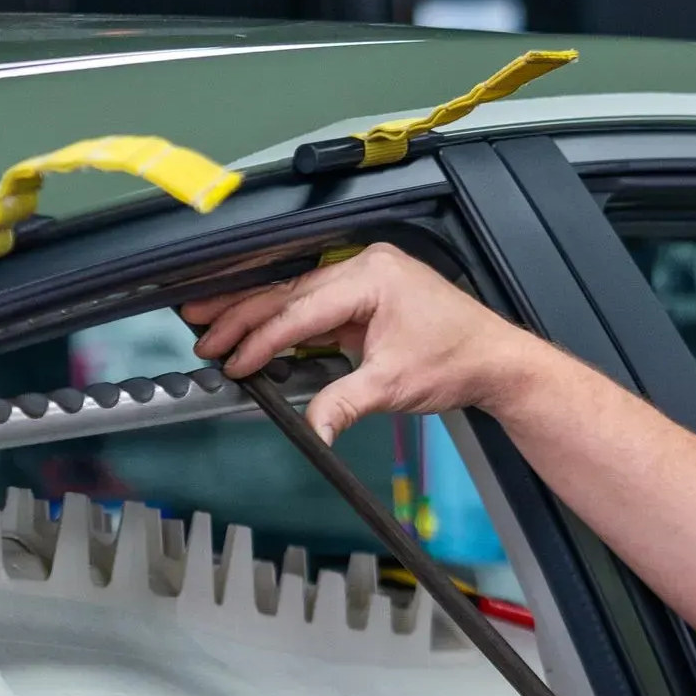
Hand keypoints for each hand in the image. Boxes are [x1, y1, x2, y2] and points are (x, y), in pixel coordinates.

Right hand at [184, 243, 538, 442]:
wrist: (494, 360)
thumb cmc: (457, 360)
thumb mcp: (393, 386)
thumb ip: (343, 404)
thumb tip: (312, 429)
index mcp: (371, 277)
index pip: (300, 308)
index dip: (261, 337)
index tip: (234, 360)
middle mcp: (364, 266)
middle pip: (289, 291)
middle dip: (241, 313)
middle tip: (201, 330)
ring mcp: (365, 277)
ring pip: (296, 294)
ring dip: (255, 312)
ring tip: (211, 322)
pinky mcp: (366, 293)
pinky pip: (314, 303)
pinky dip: (284, 319)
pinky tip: (254, 330)